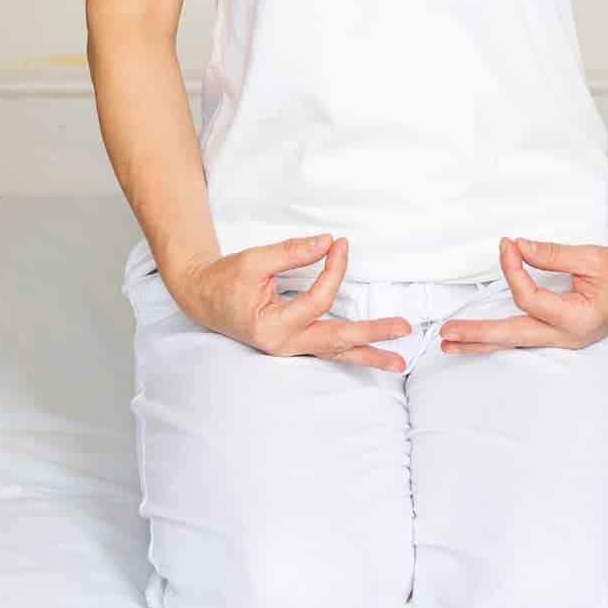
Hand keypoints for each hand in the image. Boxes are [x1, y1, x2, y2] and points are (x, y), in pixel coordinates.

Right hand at [168, 234, 412, 371]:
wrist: (204, 297)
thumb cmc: (226, 280)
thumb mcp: (256, 260)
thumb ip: (293, 251)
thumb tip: (327, 243)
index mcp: (273, 326)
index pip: (318, 299)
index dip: (334, 270)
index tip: (340, 245)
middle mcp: (284, 344)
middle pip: (337, 340)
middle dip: (372, 334)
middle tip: (403, 329)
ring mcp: (290, 349)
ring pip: (336, 354)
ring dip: (369, 356)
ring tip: (399, 364)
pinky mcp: (294, 345)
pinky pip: (328, 351)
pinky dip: (351, 353)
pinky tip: (372, 357)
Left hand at [436, 237, 607, 353]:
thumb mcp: (590, 257)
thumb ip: (552, 254)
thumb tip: (518, 247)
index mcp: (578, 318)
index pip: (530, 298)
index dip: (514, 270)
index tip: (508, 245)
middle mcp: (567, 337)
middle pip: (514, 337)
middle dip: (478, 334)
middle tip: (447, 333)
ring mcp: (562, 341)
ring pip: (514, 343)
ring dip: (481, 342)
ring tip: (450, 344)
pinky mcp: (558, 337)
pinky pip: (522, 339)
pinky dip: (497, 338)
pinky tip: (477, 340)